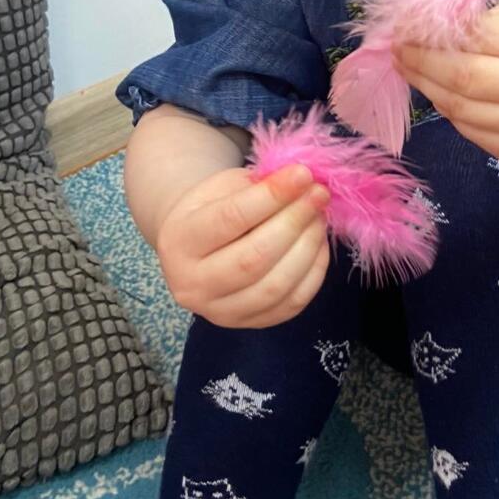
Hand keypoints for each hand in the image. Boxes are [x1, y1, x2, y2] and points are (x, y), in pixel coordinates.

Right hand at [155, 164, 331, 327]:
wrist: (196, 249)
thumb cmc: (212, 209)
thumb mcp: (222, 187)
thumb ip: (257, 184)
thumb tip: (303, 182)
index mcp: (179, 242)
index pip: (230, 219)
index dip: (272, 196)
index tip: (303, 174)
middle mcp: (192, 284)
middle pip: (253, 258)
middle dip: (294, 222)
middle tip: (318, 195)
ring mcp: (219, 311)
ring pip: (275, 286)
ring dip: (308, 247)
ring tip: (319, 217)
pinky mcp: (249, 325)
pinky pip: (291, 304)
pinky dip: (314, 272)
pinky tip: (318, 244)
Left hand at [393, 1, 498, 167]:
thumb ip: (497, 18)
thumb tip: (437, 15)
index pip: (483, 35)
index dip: (441, 29)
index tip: (412, 22)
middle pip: (465, 74)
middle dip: (423, 60)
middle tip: (398, 47)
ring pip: (459, 106)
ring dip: (425, 85)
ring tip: (406, 66)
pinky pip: (466, 128)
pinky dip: (445, 107)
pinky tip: (435, 91)